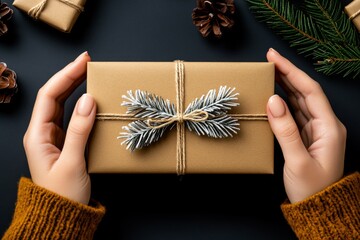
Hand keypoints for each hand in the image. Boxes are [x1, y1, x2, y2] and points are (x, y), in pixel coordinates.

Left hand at [23, 52, 95, 204]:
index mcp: (38, 135)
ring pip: (63, 105)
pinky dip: (81, 105)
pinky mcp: (65, 143)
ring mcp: (54, 137)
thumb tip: (89, 100)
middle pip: (55, 96)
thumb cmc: (63, 194)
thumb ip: (79, 130)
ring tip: (89, 75)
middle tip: (88, 63)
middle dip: (70, 77)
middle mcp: (43, 132)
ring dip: (75, 88)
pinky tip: (90, 99)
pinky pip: (72, 117)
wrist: (62, 216)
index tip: (82, 62)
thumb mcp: (73, 162)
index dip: (66, 76)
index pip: (50, 96)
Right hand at [266, 48, 345, 202]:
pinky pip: (294, 113)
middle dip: (287, 73)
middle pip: (305, 92)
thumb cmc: (311, 188)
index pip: (309, 91)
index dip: (291, 71)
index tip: (274, 57)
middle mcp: (325, 125)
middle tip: (268, 59)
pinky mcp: (306, 137)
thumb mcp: (297, 161)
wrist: (318, 208)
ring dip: (285, 85)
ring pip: (299, 101)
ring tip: (269, 72)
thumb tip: (272, 101)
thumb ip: (285, 130)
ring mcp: (316, 130)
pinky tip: (274, 95)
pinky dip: (283, 102)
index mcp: (329, 127)